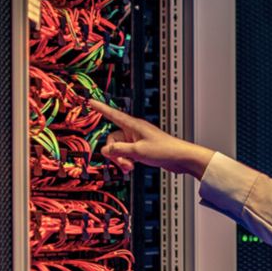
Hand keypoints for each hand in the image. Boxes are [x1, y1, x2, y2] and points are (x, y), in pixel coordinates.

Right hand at [88, 99, 214, 177]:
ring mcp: (137, 140)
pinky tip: (131, 168)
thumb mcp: (138, 151)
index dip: (101, 108)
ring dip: (121, 159)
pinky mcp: (141, 149)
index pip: (113, 114)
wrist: (180, 158)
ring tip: (129, 168)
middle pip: (113, 139)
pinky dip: (126, 161)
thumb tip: (105, 150)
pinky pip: (127, 153)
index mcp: (133, 125)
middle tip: (124, 163)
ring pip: (120, 148)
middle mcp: (134, 131)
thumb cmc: (164, 150)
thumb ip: (119, 150)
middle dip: (115, 153)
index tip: (91, 102)